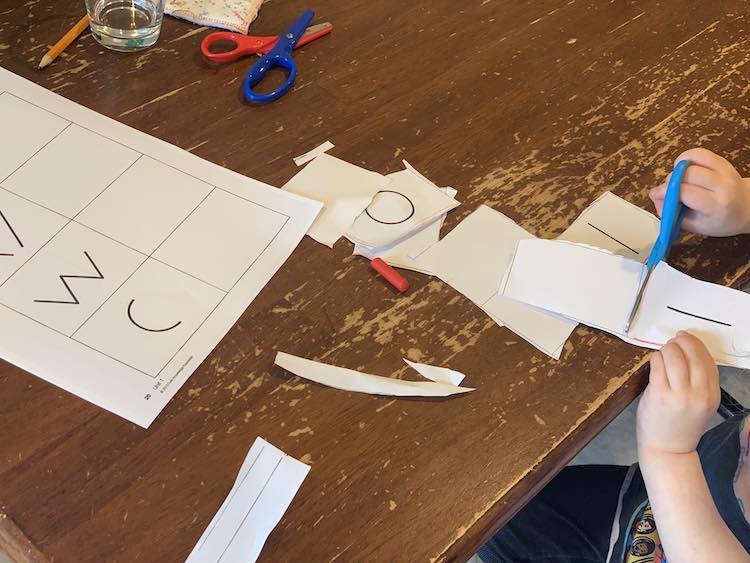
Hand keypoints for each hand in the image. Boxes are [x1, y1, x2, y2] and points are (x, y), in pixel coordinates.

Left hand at [637, 331, 719, 456]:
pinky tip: (655, 359)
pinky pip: (658, 366)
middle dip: (682, 342)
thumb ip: (698, 382)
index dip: (697, 345)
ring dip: (667, 349)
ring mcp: (679, 395)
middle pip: (693, 355)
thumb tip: (688, 354)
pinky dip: (656, 358)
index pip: (708, 360)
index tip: (688, 339)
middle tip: (674, 341)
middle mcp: (698, 394)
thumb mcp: (700, 404)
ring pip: (674, 357)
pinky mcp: (659, 395)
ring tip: (664, 351)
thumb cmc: (680, 426)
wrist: (668, 450)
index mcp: (711, 395)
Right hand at [650, 148, 749, 235]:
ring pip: (693, 159)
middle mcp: (723, 185)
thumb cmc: (718, 221)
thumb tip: (654, 195)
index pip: (685, 192)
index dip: (665, 191)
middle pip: (688, 173)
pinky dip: (686, 157)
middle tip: (668, 189)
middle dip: (671, 180)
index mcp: (715, 206)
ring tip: (677, 178)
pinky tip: (684, 168)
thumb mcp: (693, 225)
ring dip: (678, 168)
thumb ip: (670, 212)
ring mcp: (725, 170)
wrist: (745, 209)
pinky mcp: (723, 161)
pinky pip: (700, 152)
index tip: (655, 194)